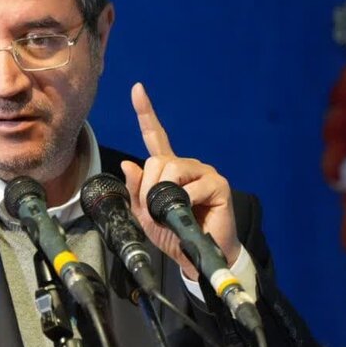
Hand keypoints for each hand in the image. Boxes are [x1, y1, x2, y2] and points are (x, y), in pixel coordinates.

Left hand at [118, 83, 240, 279]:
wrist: (196, 257)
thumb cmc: (173, 234)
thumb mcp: (144, 215)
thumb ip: (135, 191)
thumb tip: (127, 164)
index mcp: (168, 168)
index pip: (156, 135)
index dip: (146, 112)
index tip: (137, 89)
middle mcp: (187, 165)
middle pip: (156, 160)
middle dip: (148, 188)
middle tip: (152, 211)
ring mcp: (203, 172)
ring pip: (171, 170)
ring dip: (161, 196)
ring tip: (168, 214)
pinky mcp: (218, 184)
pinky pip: (191, 188)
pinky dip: (182, 204)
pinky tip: (188, 213)